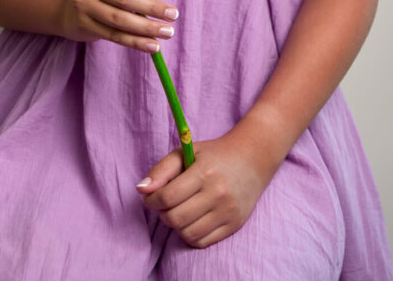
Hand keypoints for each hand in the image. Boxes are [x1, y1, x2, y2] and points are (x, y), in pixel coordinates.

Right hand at [58, 0, 178, 52]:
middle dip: (150, 7)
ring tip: (168, 32)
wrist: (67, 7)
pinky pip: (114, 36)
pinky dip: (136, 42)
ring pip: (119, 20)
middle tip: (173, 14)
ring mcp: (83, 6)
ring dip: (147, 27)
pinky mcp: (86, 26)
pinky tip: (154, 45)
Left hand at [136, 130, 272, 247]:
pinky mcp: (234, 225)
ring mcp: (227, 212)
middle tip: (163, 205)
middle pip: (176, 218)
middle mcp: (217, 194)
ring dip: (176, 225)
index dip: (152, 200)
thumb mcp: (186, 152)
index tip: (149, 197)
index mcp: (204, 173)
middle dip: (162, 214)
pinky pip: (203, 242)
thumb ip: (161, 170)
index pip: (168, 197)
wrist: (251, 160)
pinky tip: (190, 220)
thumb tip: (141, 190)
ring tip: (178, 211)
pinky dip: (190, 234)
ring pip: (188, 233)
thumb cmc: (213, 155)